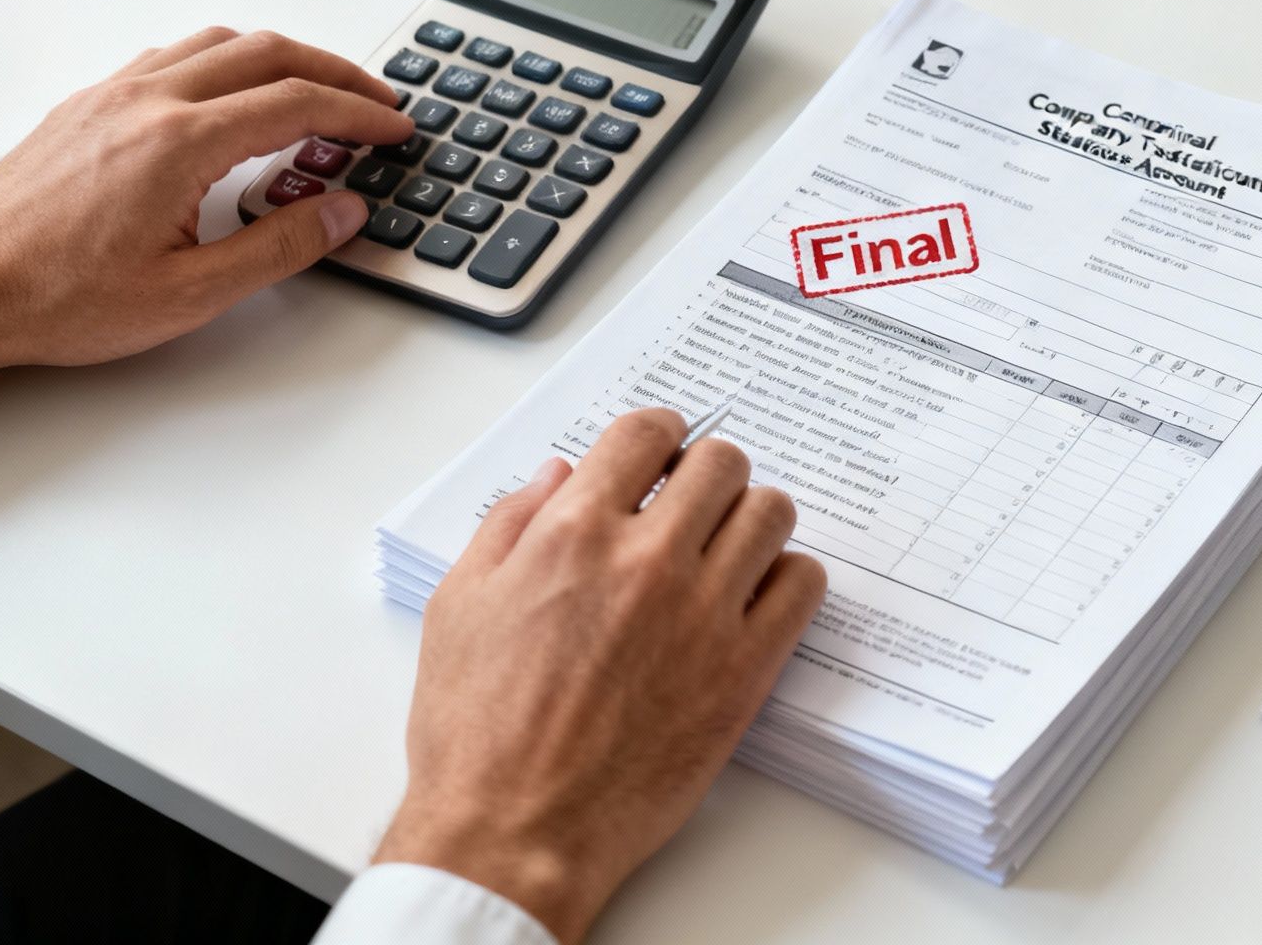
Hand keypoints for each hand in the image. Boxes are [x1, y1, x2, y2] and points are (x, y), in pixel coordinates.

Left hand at [0, 27, 412, 401]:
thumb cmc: (60, 297)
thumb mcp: (192, 293)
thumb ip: (279, 245)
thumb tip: (342, 210)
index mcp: (179, 143)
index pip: (296, 104)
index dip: (357, 114)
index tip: (393, 128)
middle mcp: (146, 101)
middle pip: (266, 53)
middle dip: (334, 72)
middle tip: (375, 101)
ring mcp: (111, 95)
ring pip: (217, 43)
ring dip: (280, 58)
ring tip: (316, 92)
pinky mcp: (86, 106)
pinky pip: (172, 57)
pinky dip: (225, 63)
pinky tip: (233, 98)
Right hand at [374, 408, 826, 942]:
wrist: (515, 828)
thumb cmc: (477, 731)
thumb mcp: (459, 606)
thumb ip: (511, 525)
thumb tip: (558, 475)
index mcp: (574, 535)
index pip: (647, 433)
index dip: (658, 435)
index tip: (662, 453)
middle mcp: (646, 561)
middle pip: (721, 463)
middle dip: (705, 473)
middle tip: (691, 506)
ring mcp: (703, 615)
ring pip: (771, 513)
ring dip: (751, 519)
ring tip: (726, 550)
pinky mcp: (744, 671)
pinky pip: (802, 587)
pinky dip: (787, 579)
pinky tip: (753, 599)